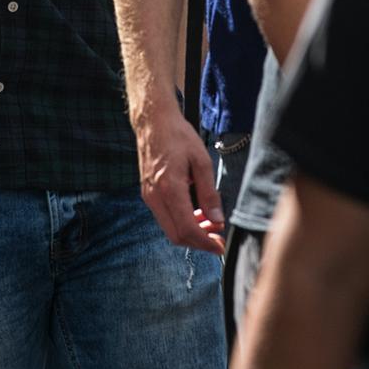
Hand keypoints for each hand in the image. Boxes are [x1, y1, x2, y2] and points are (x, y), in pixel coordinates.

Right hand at [134, 103, 225, 254]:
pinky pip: (165, 217)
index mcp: (170, 188)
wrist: (153, 122)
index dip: (205, 242)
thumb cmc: (178, 136)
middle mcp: (155, 196)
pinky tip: (196, 213)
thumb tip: (217, 219)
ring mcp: (149, 196)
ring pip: (170, 229)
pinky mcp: (148, 193)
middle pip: (176, 235)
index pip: (187, 229)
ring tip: (210, 224)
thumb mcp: (201, 160)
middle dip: (199, 242)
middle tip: (217, 238)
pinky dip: (181, 222)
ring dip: (190, 233)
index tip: (220, 246)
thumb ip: (209, 192)